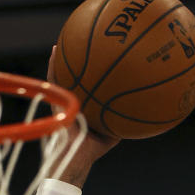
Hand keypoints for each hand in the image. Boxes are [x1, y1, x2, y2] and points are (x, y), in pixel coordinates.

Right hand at [46, 46, 119, 179]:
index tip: (100, 57)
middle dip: (78, 60)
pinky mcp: (56, 101)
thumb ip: (124, 123)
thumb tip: (141, 113)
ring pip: (62, 75)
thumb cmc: (93, 149)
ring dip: (63, 58)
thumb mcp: (113, 134)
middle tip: (82, 41)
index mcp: (86, 108)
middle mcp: (75, 101)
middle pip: (76, 77)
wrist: (77, 155)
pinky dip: (54, 65)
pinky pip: (54, 80)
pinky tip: (56, 50)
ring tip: (64, 39)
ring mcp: (64, 100)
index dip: (94, 74)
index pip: (89, 87)